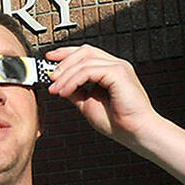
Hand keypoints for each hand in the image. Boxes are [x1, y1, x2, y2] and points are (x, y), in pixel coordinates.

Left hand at [44, 45, 159, 146]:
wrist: (136, 133)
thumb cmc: (118, 122)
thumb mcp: (88, 104)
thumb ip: (76, 92)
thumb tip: (59, 85)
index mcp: (110, 70)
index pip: (86, 53)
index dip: (66, 53)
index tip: (49, 59)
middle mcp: (115, 65)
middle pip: (84, 51)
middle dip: (63, 62)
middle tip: (50, 78)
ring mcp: (118, 67)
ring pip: (84, 60)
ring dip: (65, 75)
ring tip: (55, 90)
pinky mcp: (118, 73)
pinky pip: (89, 71)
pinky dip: (73, 80)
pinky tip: (65, 92)